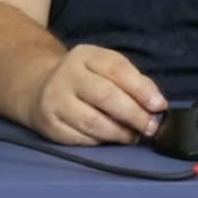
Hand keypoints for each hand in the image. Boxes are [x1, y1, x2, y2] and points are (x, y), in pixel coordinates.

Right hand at [26, 44, 166, 145]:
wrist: (38, 87)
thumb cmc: (84, 79)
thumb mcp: (104, 68)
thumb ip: (132, 81)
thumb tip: (157, 104)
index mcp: (84, 55)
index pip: (116, 68)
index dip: (141, 88)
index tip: (159, 106)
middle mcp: (66, 75)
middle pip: (105, 95)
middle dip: (134, 114)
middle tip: (151, 127)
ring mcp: (54, 100)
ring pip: (94, 122)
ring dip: (120, 133)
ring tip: (133, 136)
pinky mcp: (50, 125)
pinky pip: (82, 138)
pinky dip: (101, 142)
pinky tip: (110, 139)